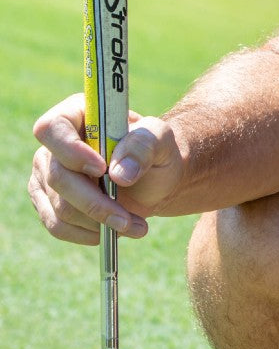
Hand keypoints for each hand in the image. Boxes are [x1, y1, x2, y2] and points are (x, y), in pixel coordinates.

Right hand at [28, 93, 182, 244]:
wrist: (154, 177)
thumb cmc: (155, 151)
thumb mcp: (161, 140)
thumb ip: (145, 145)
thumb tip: (119, 174)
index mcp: (77, 114)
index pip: (52, 128)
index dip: (71, 151)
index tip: (102, 169)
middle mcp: (54, 144)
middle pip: (58, 176)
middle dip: (96, 203)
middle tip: (128, 219)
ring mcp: (46, 174)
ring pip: (59, 207)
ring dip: (98, 223)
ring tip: (134, 225)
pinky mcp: (47, 202)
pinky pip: (57, 225)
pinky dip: (87, 234)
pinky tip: (113, 232)